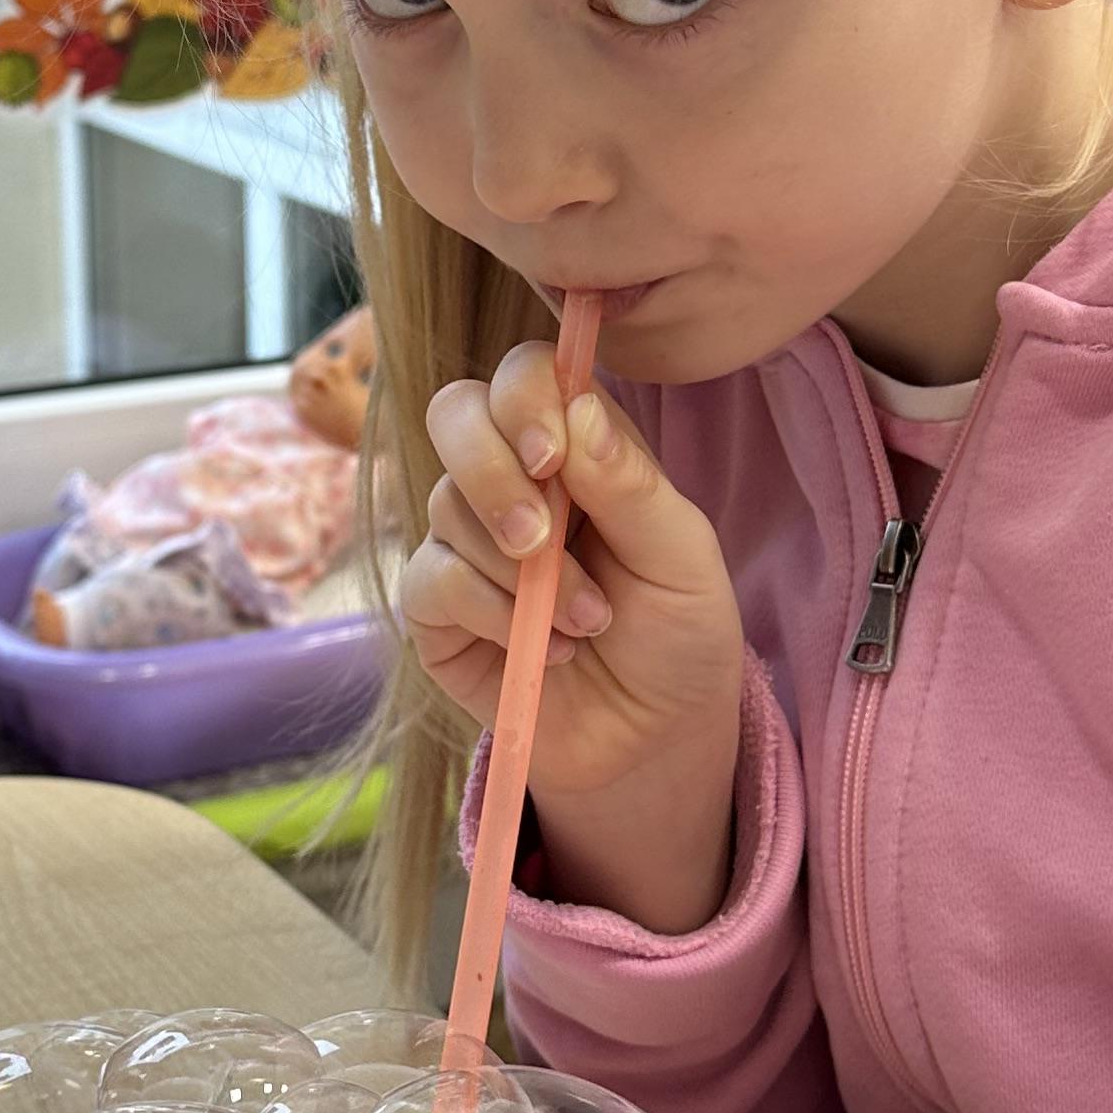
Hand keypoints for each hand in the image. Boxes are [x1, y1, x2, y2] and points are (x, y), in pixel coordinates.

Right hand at [408, 348, 743, 931]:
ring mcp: (464, 540)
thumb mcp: (681, 557)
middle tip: (542, 537)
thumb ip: (630, 481)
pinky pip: (430, 580)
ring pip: (445, 504)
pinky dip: (490, 613)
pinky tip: (544, 648)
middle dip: (493, 469)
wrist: (653, 738)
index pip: (524, 374)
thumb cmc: (677, 635)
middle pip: (455, 412)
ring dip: (520, 571)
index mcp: (575, 446)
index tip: (555, 456)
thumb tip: (577, 402)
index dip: (526, 397)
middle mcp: (511, 478)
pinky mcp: (434, 607)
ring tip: (586, 622)